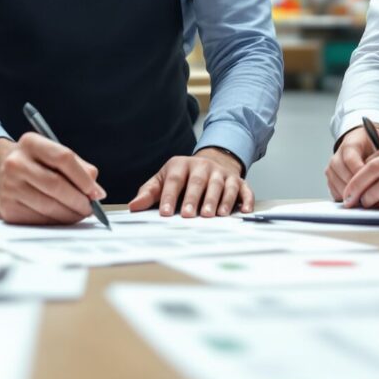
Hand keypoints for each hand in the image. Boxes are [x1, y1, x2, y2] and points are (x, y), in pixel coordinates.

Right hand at [0, 134, 102, 224]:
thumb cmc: (33, 163)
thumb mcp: (52, 154)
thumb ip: (79, 167)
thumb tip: (96, 192)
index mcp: (30, 143)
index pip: (63, 158)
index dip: (83, 178)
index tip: (95, 192)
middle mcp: (15, 163)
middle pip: (56, 185)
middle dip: (78, 200)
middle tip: (90, 208)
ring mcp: (8, 187)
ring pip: (49, 206)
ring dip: (70, 215)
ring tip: (79, 214)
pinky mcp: (7, 208)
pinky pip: (39, 219)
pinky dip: (55, 222)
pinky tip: (61, 218)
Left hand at [130, 148, 252, 216]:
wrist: (211, 163)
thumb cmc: (183, 176)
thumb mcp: (163, 179)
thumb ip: (149, 193)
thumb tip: (133, 206)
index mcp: (182, 165)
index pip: (174, 179)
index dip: (169, 196)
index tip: (164, 213)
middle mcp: (203, 166)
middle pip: (198, 182)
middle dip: (194, 198)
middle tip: (189, 215)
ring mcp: (222, 173)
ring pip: (221, 185)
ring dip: (218, 200)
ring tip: (213, 215)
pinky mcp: (238, 181)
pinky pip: (244, 189)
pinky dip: (245, 199)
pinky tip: (243, 210)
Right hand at [325, 124, 378, 199]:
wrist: (364, 142)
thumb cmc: (377, 143)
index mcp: (351, 143)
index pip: (351, 160)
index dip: (361, 175)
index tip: (374, 186)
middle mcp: (338, 155)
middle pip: (343, 175)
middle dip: (358, 189)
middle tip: (373, 199)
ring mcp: (332, 168)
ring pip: (338, 186)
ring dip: (353, 196)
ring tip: (369, 202)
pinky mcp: (331, 179)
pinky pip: (336, 193)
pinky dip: (348, 200)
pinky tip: (361, 202)